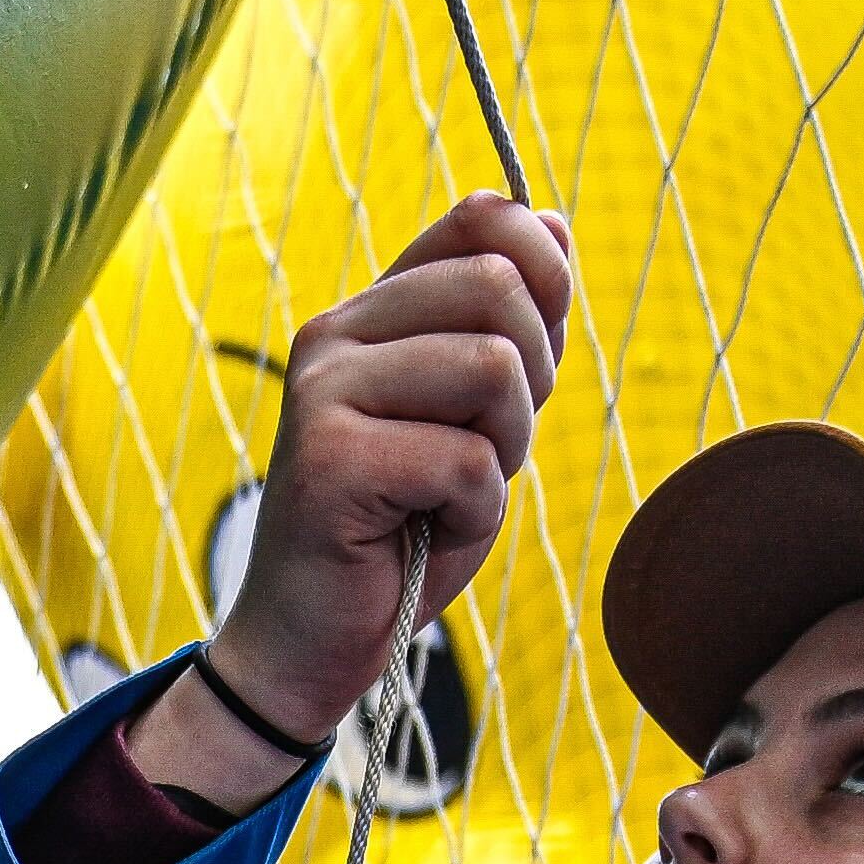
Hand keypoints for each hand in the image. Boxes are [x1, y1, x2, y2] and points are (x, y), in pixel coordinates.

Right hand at [183, 195, 573, 769]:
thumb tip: (551, 222)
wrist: (312, 644)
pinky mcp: (329, 461)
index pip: (479, 219)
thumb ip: (506, 328)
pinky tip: (425, 532)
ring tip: (450, 494)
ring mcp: (323, 394)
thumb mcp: (470, 416)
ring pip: (493, 368)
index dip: (545, 272)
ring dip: (504, 450)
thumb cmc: (399, 534)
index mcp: (368, 313)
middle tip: (483, 451)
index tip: (533, 356)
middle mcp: (334, 336)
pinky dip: (474, 512)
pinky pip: (467, 460)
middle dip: (531, 382)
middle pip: (500, 288)